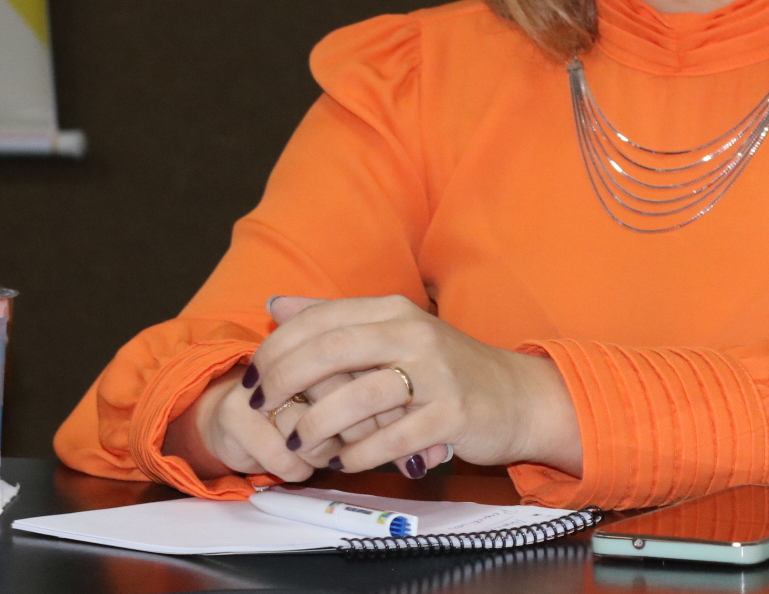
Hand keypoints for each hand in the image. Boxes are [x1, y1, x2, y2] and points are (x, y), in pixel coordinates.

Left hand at [168, 295, 581, 483]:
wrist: (517, 396)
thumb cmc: (445, 370)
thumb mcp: (393, 333)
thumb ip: (336, 320)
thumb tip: (276, 304)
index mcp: (395, 310)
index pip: (322, 320)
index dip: (277, 348)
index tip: (251, 378)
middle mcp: (415, 333)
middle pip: (333, 349)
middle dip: (285, 381)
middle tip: (260, 409)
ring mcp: (437, 373)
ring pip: (359, 397)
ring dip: (317, 426)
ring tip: (298, 445)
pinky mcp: (454, 414)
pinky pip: (393, 438)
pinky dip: (359, 455)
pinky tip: (342, 463)